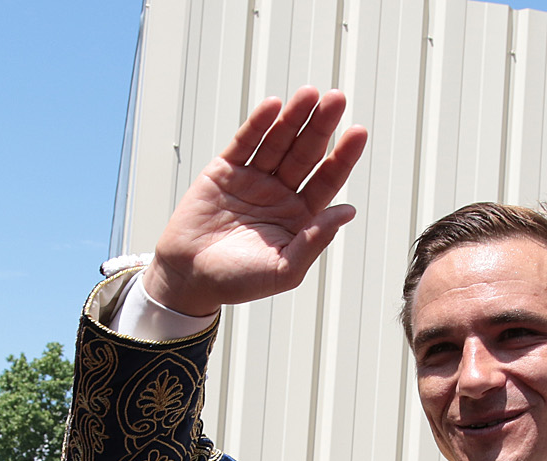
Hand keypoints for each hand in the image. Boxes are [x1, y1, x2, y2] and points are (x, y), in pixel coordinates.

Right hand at [141, 87, 367, 317]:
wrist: (188, 278)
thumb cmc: (237, 281)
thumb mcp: (283, 270)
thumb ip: (314, 241)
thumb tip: (347, 211)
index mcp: (300, 215)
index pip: (327, 179)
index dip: (343, 156)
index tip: (358, 132)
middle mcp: (280, 193)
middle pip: (306, 153)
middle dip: (322, 126)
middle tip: (337, 99)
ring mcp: (253, 179)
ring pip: (279, 142)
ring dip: (294, 117)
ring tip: (310, 94)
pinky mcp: (225, 170)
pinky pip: (246, 143)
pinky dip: (259, 124)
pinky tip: (274, 106)